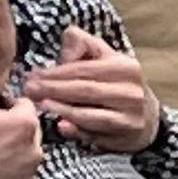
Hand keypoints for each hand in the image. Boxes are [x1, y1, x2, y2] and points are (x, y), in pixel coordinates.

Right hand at [0, 100, 45, 178]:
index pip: (26, 105)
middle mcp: (34, 150)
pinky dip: (11, 170)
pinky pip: (20, 173)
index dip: (11, 104)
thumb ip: (0, 108)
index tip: (0, 107)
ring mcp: (28, 173)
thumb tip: (5, 111)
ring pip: (27, 154)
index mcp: (25, 125)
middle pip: (31, 132)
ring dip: (16, 150)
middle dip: (17, 129)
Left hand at [23, 28, 163, 152]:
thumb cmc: (116, 83)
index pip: (83, 68)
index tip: (33, 75)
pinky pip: (97, 133)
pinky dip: (78, 130)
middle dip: (53, 89)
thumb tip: (64, 55)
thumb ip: (82, 44)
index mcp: (124, 66)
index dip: (55, 72)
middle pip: (84, 89)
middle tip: (30, 90)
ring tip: (41, 104)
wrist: (147, 116)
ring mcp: (130, 114)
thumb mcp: (104, 57)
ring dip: (62, 109)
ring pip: (90, 113)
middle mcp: (130, 90)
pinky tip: (61, 126)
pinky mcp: (126, 134)